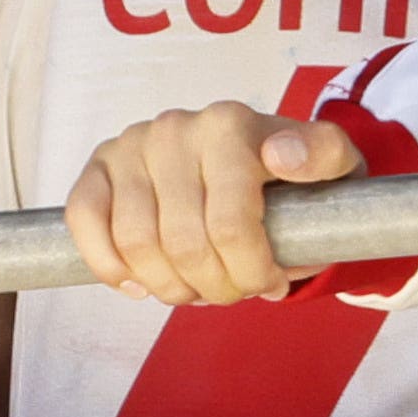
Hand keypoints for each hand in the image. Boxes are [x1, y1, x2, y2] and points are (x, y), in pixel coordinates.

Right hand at [63, 96, 366, 301]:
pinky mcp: (98, 166)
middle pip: (183, 243)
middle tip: (234, 292)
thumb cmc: (294, 173)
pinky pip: (84, 222)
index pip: (231, 227)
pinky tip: (138, 283)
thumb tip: (284, 156)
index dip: (252, 273)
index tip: (272, 284)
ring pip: (134, 242)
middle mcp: (175, 128)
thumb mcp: (332, 162)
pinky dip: (107, 265)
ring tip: (195, 288)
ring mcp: (130, 145)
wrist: (252, 156)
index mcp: (229, 125)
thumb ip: (324, 154)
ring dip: (167, 285)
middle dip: (214, 287)